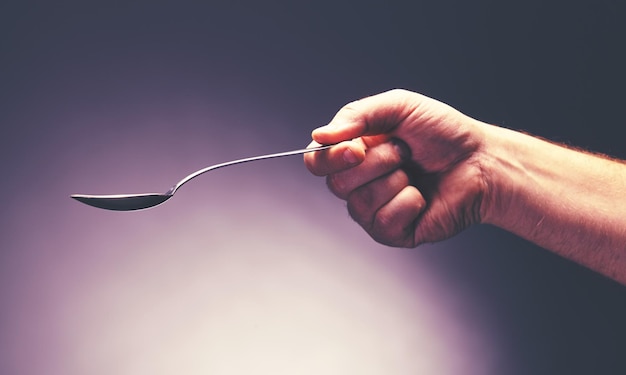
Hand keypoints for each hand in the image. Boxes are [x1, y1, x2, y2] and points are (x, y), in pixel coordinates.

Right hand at [304, 89, 488, 246]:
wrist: (481, 161)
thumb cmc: (443, 132)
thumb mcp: (399, 106)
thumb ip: (356, 115)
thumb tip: (319, 136)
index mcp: (353, 153)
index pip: (316, 162)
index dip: (330, 158)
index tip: (357, 147)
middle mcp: (358, 184)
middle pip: (337, 183)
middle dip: (377, 162)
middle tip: (404, 152)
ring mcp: (374, 210)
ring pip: (360, 204)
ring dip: (395, 181)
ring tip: (415, 172)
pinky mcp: (393, 232)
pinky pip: (383, 222)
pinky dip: (408, 203)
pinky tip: (422, 196)